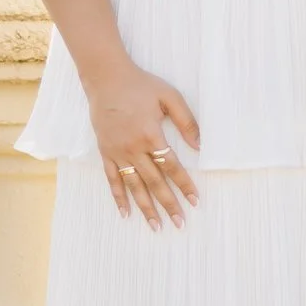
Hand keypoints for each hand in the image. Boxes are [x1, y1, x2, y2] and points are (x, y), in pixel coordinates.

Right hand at [85, 61, 201, 227]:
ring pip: (134, 186)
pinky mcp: (105, 152)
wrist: (106, 79)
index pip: (172, 166)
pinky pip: (112, 179)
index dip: (185, 185)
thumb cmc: (140, 85)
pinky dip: (118, 197)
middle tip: (180, 223)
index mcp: (151, 135)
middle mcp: (134, 148)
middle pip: (154, 182)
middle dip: (168, 204)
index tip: (195, 201)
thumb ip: (186, 121)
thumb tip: (199, 146)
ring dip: (146, 207)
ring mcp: (118, 152)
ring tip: (156, 226)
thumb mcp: (169, 96)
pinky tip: (125, 213)